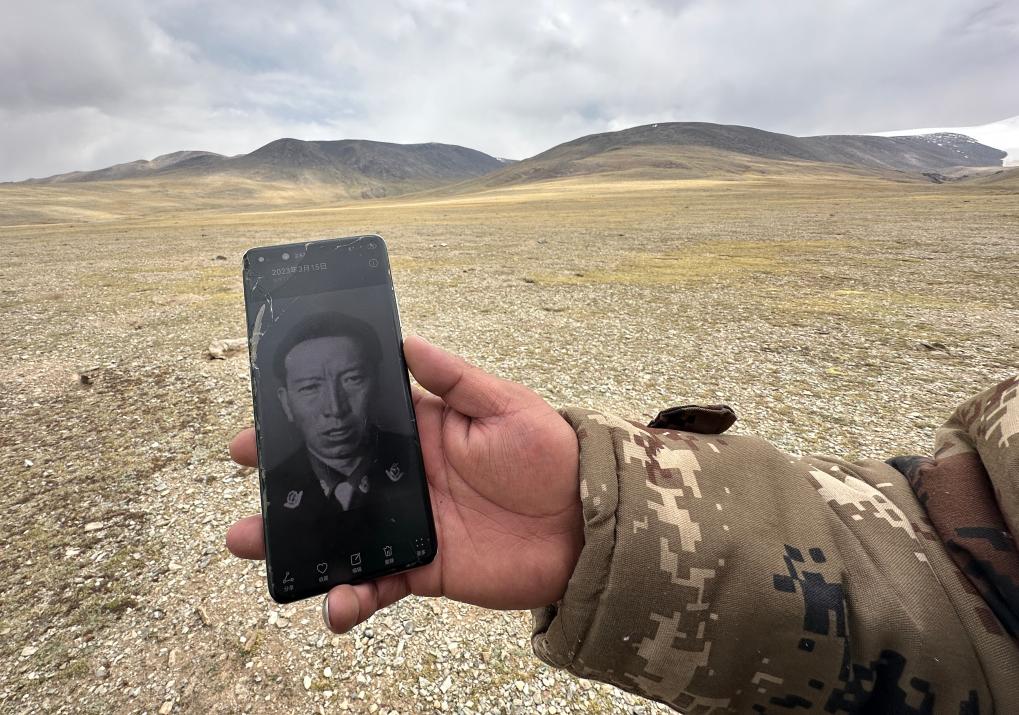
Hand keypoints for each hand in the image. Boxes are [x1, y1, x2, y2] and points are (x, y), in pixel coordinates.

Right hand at [226, 335, 582, 631]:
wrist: (586, 524)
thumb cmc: (548, 454)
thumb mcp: (503, 404)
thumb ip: (452, 378)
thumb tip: (404, 339)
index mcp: (421, 434)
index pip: (352, 426)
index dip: (305, 426)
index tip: (260, 427)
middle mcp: (407, 480)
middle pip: (334, 482)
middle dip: (285, 485)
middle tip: (246, 484)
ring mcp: (412, 526)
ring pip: (342, 536)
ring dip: (298, 545)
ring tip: (254, 546)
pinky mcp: (424, 568)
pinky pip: (378, 584)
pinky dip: (352, 598)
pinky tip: (335, 604)